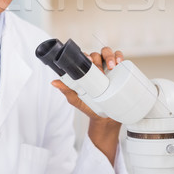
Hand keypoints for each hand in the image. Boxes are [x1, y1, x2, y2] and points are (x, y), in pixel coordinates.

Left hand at [51, 46, 124, 165]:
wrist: (105, 119)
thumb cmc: (89, 107)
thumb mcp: (76, 100)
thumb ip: (66, 90)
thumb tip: (53, 82)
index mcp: (85, 70)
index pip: (85, 57)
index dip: (86, 56)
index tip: (89, 62)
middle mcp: (97, 66)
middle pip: (98, 54)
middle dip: (100, 57)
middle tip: (101, 69)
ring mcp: (108, 68)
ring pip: (108, 53)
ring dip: (111, 56)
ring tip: (112, 66)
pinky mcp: (119, 71)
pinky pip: (120, 59)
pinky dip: (120, 57)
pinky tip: (120, 63)